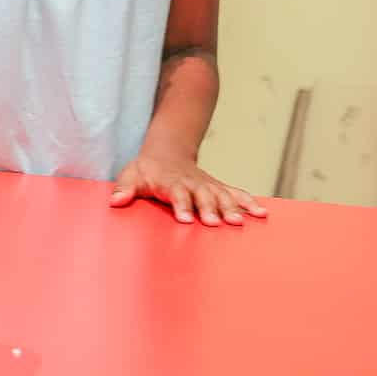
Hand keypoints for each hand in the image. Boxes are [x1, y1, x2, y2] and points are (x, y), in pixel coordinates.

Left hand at [109, 152, 266, 226]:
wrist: (167, 152)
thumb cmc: (147, 171)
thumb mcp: (131, 175)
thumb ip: (124, 188)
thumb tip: (115, 201)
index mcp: (170, 182)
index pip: (176, 193)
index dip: (181, 205)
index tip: (185, 219)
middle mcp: (192, 183)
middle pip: (203, 196)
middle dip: (210, 209)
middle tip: (216, 223)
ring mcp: (207, 185)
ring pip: (222, 195)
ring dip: (232, 208)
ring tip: (240, 222)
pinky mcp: (218, 187)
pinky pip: (236, 194)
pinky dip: (249, 202)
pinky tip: (261, 213)